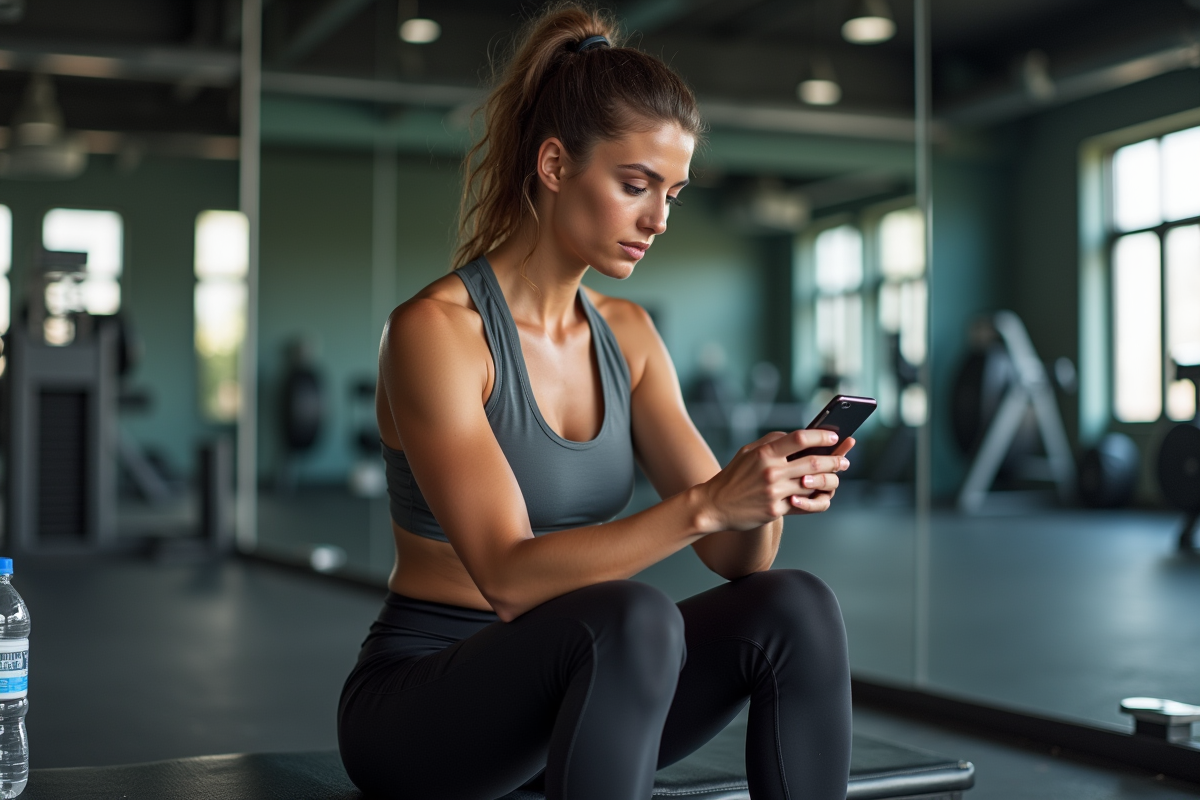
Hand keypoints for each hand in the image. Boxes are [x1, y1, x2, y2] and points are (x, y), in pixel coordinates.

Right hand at [698, 430, 853, 531]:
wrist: (715, 505)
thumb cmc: (734, 476)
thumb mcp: (748, 451)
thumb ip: (772, 441)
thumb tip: (799, 437)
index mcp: (764, 453)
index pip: (800, 438)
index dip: (821, 437)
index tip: (834, 438)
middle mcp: (771, 472)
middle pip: (814, 463)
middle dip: (835, 460)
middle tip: (844, 460)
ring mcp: (774, 493)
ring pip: (814, 485)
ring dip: (831, 480)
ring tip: (836, 477)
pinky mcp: (776, 510)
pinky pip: (805, 505)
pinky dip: (817, 499)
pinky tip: (822, 494)